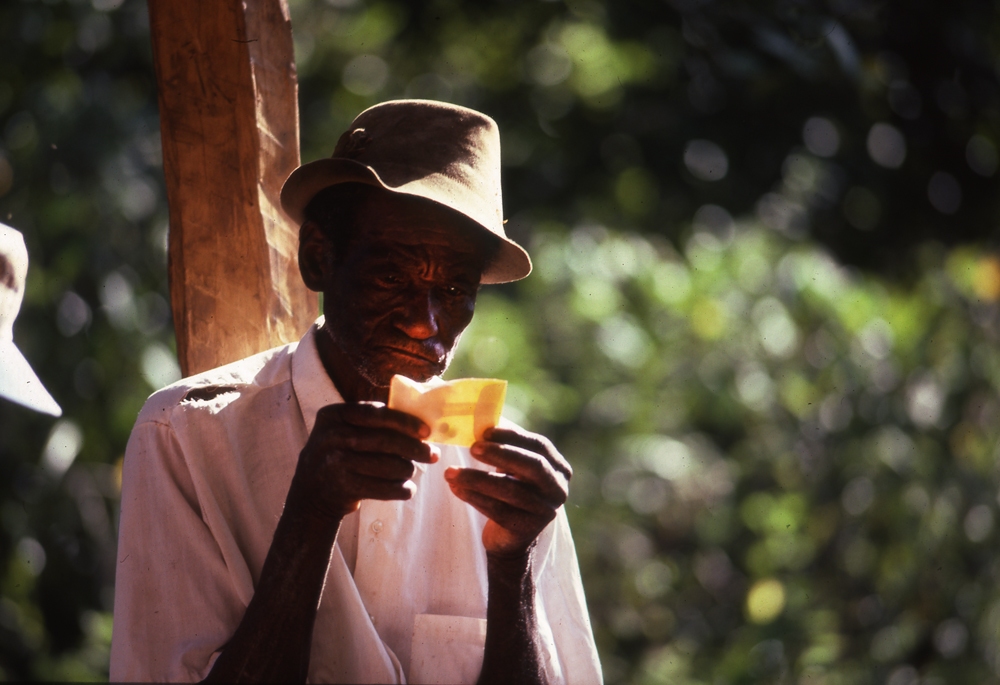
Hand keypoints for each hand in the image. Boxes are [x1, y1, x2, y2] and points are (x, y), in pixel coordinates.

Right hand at [289, 402, 438, 521]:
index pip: (375, 414)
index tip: (426, 431)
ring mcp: (335, 463)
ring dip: (407, 470)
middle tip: (433, 454)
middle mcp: (331, 437)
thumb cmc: (340, 452)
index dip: (404, 422)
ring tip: (411, 471)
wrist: (312, 489)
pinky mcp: (343, 488)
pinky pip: (383, 488)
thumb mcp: (344, 429)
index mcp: (334, 415)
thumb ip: (373, 420)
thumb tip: (419, 423)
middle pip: (384, 441)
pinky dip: (401, 489)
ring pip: (387, 466)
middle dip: (414, 448)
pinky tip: (407, 489)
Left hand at [444, 426, 571, 556]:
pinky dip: (473, 497)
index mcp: (558, 468)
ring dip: (476, 478)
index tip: (485, 431)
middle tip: (472, 447)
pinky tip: (455, 488)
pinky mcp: (526, 530)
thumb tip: (480, 418)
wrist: (511, 538)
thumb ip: (506, 446)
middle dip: (501, 454)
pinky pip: (497, 510)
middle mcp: (557, 489)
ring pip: (509, 490)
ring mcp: (544, 511)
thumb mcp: (514, 467)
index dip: (513, 436)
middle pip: (532, 466)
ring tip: (450, 471)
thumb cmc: (510, 491)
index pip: (539, 446)